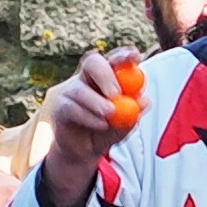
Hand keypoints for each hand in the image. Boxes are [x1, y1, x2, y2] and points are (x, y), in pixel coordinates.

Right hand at [34, 52, 127, 206]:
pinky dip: (89, 117)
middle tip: (116, 93)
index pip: (114, 58)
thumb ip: (135, 112)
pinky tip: (100, 125)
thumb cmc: (109, 131)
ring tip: (110, 114)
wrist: (86, 151)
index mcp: (108, 74)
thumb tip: (145, 101)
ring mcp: (72, 89)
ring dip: (97, 103)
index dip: (123, 55)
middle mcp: (87, 77)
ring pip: (81, 89)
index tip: (135, 56)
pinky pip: (73, 108)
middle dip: (105, 75)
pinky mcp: (61, 105)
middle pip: (93, 62)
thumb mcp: (127, 123)